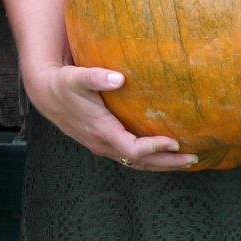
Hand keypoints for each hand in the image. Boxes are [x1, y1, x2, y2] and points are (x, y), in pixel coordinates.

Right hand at [22, 62, 197, 171]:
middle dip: (167, 162)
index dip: (154, 148)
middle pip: (140, 163)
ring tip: (187, 160)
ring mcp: (104, 146)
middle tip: (193, 157)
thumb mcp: (77, 77)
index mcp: (101, 131)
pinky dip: (151, 159)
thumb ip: (97, 77)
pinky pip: (131, 157)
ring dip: (162, 164)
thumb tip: (119, 78)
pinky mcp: (105, 142)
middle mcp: (103, 144)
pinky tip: (165, 153)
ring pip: (137, 163)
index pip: (133, 149)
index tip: (175, 141)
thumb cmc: (64, 84)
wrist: (46, 94)